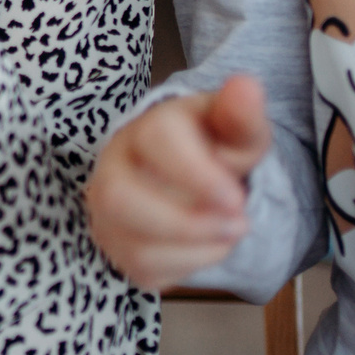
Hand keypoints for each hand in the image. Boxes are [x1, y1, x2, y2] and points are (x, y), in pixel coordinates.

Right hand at [85, 78, 269, 289]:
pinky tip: (206, 245)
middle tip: (237, 223)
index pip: (153, 140)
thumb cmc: (213, 148)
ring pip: (131, 242)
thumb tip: (246, 85)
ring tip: (229, 233)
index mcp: (144, 127)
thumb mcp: (236, 131)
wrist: (194, 178)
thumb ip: (241, 115)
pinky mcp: (117, 247)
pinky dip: (187, 265)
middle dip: (184, 222)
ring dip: (194, 248)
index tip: (236, 197)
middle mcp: (113, 167)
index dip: (195, 173)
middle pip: (119, 197)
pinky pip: (145, 270)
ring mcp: (108, 211)